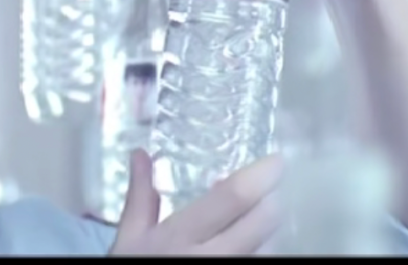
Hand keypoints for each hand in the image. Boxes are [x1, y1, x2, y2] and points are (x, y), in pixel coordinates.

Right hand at [109, 150, 283, 255]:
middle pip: (262, 223)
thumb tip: (140, 154)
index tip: (277, 161)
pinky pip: (260, 262)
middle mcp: (210, 257)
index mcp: (180, 236)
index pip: (231, 198)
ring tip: (254, 224)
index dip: (259, 177)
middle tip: (268, 192)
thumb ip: (140, 196)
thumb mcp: (130, 238)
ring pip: (268, 248)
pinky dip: (259, 251)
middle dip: (271, 202)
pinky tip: (247, 245)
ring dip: (266, 232)